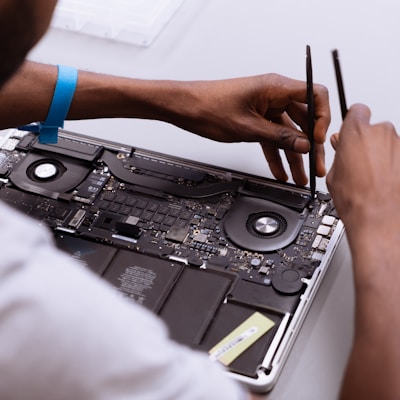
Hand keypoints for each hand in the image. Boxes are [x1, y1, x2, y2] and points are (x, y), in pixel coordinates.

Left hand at [168, 74, 329, 185]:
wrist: (185, 107)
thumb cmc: (208, 106)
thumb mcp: (247, 127)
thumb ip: (279, 137)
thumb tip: (304, 144)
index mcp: (275, 87)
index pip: (315, 95)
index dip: (322, 118)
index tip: (318, 140)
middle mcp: (273, 95)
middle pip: (303, 120)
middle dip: (310, 146)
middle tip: (316, 167)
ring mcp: (265, 108)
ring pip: (287, 133)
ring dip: (294, 156)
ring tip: (301, 176)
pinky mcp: (256, 119)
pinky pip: (272, 138)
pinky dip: (276, 154)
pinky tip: (280, 171)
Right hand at [327, 103, 399, 243]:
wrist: (381, 220)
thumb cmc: (357, 200)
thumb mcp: (333, 174)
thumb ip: (339, 154)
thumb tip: (342, 149)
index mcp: (357, 132)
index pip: (357, 111)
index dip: (352, 122)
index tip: (350, 134)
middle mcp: (382, 133)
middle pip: (374, 129)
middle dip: (368, 142)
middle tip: (359, 162)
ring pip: (389, 144)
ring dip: (382, 155)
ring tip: (373, 177)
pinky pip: (399, 157)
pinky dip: (394, 166)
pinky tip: (385, 182)